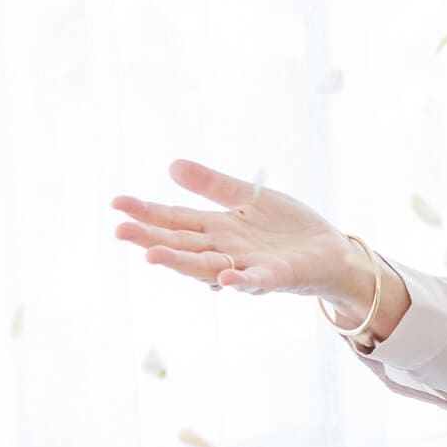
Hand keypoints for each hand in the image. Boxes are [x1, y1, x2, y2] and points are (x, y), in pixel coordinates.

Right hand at [112, 159, 355, 297]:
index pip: (175, 220)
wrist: (331, 251)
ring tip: (152, 255)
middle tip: (119, 231)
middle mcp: (225, 250)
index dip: (147, 213)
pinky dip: (241, 280)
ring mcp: (248, 266)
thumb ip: (213, 185)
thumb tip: (171, 165)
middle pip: (182, 245)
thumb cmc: (288, 227)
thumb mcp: (249, 198)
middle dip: (151, 239)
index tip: (116, 203)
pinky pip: (255, 280)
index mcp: (217, 228)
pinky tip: (226, 277)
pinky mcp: (276, 277)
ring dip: (181, 262)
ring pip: (208, 266)